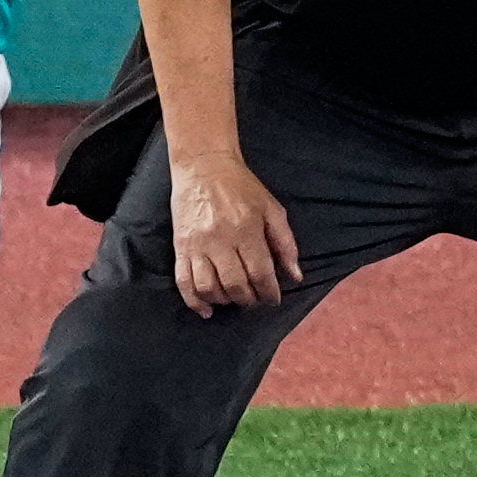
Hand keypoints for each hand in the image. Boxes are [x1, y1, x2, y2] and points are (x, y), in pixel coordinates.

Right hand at [167, 151, 302, 315]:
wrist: (203, 166)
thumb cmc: (242, 187)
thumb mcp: (271, 209)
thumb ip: (286, 243)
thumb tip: (295, 276)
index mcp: (245, 229)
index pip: (260, 273)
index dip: (269, 292)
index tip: (273, 299)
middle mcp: (220, 240)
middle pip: (235, 285)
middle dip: (249, 300)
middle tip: (255, 299)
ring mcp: (197, 245)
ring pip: (209, 287)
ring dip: (225, 301)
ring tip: (235, 298)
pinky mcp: (180, 247)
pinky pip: (184, 281)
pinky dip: (194, 301)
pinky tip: (207, 310)